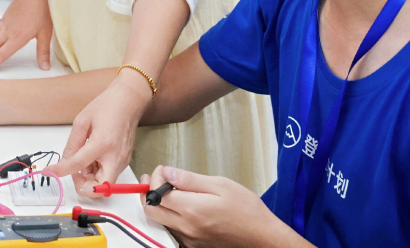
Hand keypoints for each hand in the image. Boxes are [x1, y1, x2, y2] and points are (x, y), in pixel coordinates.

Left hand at [51, 75, 151, 189]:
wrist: (129, 101)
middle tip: (74, 171)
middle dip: (84, 185)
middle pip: (100, 188)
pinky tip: (93, 156)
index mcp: (102, 144)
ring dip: (90, 177)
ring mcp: (122, 161)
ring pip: (104, 184)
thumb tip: (65, 161)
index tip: (50, 172)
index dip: (61, 170)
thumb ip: (72, 144)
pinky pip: (109, 174)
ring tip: (84, 156)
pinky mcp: (125, 161)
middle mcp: (115, 157)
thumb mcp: (82, 121)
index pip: (78, 165)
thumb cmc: (107, 106)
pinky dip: (98, 171)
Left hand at [140, 166, 304, 247]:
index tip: (162, 170)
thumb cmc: (247, 210)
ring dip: (157, 204)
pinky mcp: (193, 244)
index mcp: (193, 210)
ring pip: (160, 221)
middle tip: (153, 178)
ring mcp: (189, 239)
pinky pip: (172, 229)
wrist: (262, 237)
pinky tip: (178, 204)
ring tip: (164, 188)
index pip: (158, 193)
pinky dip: (169, 216)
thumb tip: (168, 172)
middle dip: (147, 192)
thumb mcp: (221, 185)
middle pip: (151, 211)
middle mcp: (187, 227)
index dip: (155, 178)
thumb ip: (190, 179)